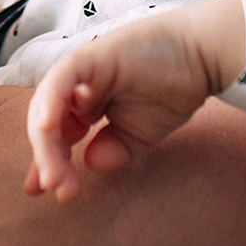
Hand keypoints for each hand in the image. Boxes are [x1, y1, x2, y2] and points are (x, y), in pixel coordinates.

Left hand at [24, 0, 244, 202]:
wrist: (202, 56)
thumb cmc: (173, 89)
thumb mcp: (138, 134)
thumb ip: (113, 150)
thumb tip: (90, 163)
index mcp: (87, 102)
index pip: (57, 133)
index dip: (49, 161)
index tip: (44, 190)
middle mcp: (79, 85)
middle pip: (48, 121)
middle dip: (48, 158)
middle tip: (56, 188)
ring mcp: (83, 69)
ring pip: (48, 103)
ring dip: (47, 142)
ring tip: (54, 176)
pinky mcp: (90, 55)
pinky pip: (61, 78)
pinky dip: (51, 101)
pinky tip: (47, 128)